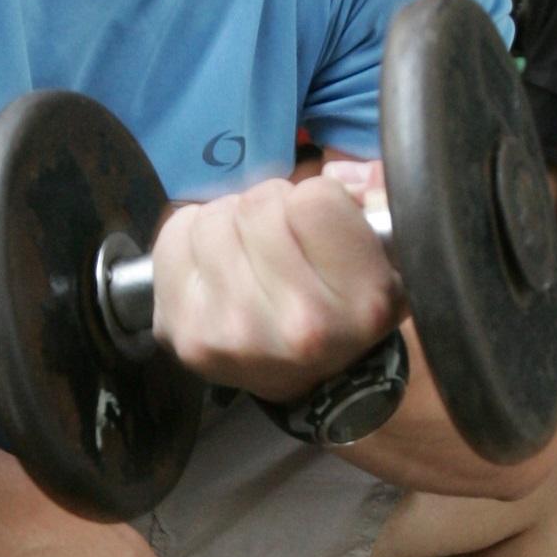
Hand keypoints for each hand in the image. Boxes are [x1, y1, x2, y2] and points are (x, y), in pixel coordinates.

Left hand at [150, 161, 403, 402]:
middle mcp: (301, 326)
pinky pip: (174, 236)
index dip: (316, 200)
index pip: (315, 198)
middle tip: (279, 243)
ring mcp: (234, 333)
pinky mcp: (183, 333)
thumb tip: (330, 174)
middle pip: (259, 204)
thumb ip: (367, 204)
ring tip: (248, 256)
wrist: (306, 381)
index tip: (317, 229)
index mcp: (363, 304)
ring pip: (214, 217)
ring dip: (229, 224)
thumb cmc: (341, 306)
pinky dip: (191, 239)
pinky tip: (214, 269)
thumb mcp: (382, 259)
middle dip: (269, 210)